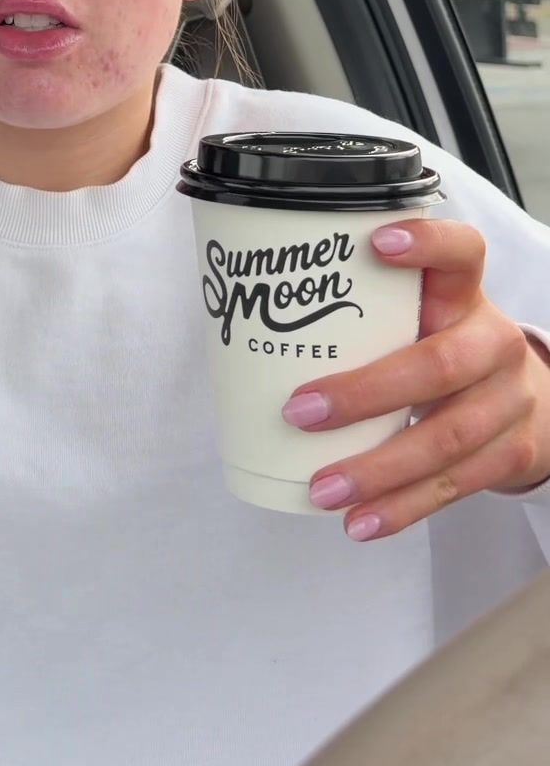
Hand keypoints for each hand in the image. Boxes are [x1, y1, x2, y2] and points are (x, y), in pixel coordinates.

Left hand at [279, 218, 549, 540]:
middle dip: (364, 394)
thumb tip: (243, 321)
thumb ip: (361, 309)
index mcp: (463, 294)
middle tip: (298, 413)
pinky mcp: (510, 453)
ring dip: (377, 470)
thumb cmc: (442, 347)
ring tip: (322, 489)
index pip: (461, 251)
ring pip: (445, 438)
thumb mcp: (420, 315)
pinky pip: (454, 486)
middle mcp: (493, 341)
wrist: (527, 403)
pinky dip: (403, 508)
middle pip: (439, 364)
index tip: (375, 242)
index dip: (427, 244)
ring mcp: (508, 400)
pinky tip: (361, 522)